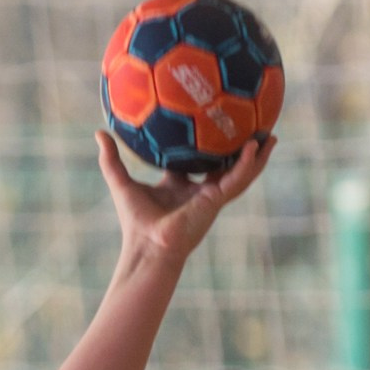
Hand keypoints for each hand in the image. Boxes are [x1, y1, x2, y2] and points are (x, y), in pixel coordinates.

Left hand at [96, 130, 271, 267]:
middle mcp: (200, 191)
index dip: (206, 145)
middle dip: (241, 150)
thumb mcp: (121, 181)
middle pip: (226, 166)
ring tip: (270, 137)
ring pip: (241, 173)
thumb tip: (99, 133)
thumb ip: (111, 159)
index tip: (212, 124)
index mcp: (181, 186)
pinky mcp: (217, 201)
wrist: (148, 246)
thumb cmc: (135, 220)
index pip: (197, 161)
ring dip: (257, 157)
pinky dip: (247, 164)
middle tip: (254, 128)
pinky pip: (237, 179)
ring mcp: (211, 197)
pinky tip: (256, 146)